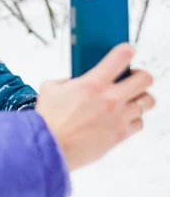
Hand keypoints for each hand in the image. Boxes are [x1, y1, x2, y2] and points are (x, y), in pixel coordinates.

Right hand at [36, 43, 154, 170]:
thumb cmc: (49, 120)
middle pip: (145, 78)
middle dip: (141, 75)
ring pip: (148, 101)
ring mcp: (119, 116)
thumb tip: (75, 81)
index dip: (127, 50)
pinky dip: (133, 119)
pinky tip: (121, 117)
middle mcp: (111, 98)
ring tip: (129, 99)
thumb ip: (67, 81)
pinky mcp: (121, 134)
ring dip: (139, 97)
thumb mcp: (50, 89)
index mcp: (93, 83)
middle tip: (132, 78)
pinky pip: (140, 122)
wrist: (51, 146)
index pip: (121, 56)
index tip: (127, 51)